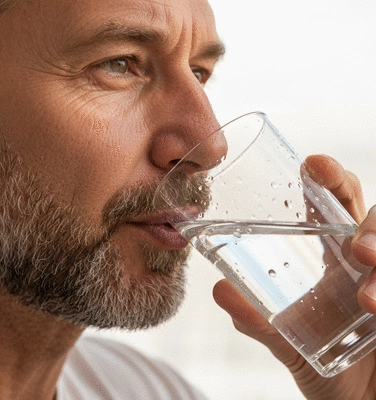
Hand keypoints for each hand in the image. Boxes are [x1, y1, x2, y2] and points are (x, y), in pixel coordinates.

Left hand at [213, 154, 375, 399]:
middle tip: (350, 238)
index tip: (312, 164)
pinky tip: (373, 308)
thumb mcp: (287, 340)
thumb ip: (256, 318)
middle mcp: (365, 260)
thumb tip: (219, 290)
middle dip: (362, 210)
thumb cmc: (326, 365)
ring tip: (365, 296)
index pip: (331, 204)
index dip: (326, 179)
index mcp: (332, 256)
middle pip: (369, 213)